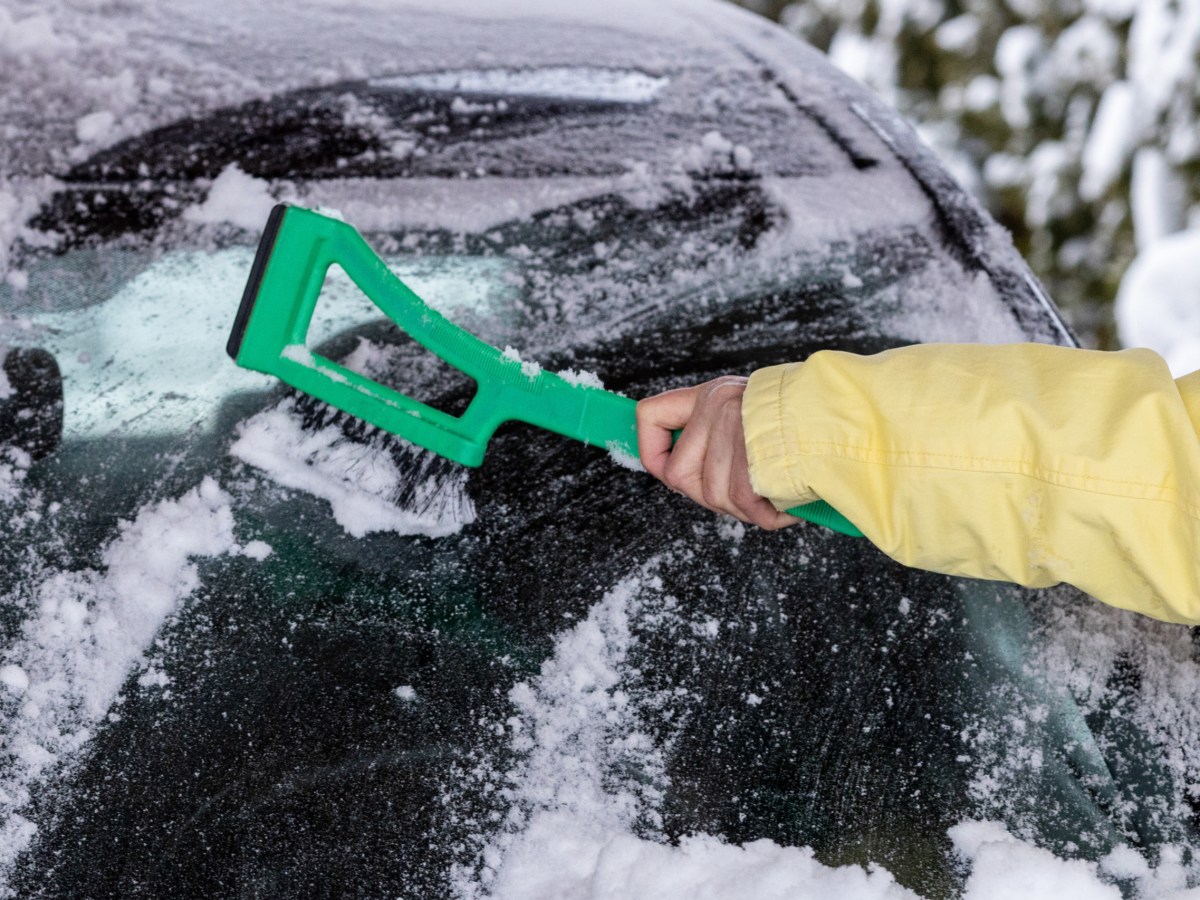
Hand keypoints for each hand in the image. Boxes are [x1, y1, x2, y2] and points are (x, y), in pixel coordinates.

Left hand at [636, 376, 796, 529]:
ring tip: (773, 492)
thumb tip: (686, 478)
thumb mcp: (756, 416)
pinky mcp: (752, 459)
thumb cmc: (811, 422)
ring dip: (745, 508)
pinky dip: (770, 515)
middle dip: (710, 497)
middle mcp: (717, 408)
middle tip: (744, 493)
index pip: (650, 416)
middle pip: (679, 477)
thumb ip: (721, 439)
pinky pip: (746, 506)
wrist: (853, 417)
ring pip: (714, 497)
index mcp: (713, 395)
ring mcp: (733, 432)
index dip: (651, 452)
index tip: (666, 469)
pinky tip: (788, 503)